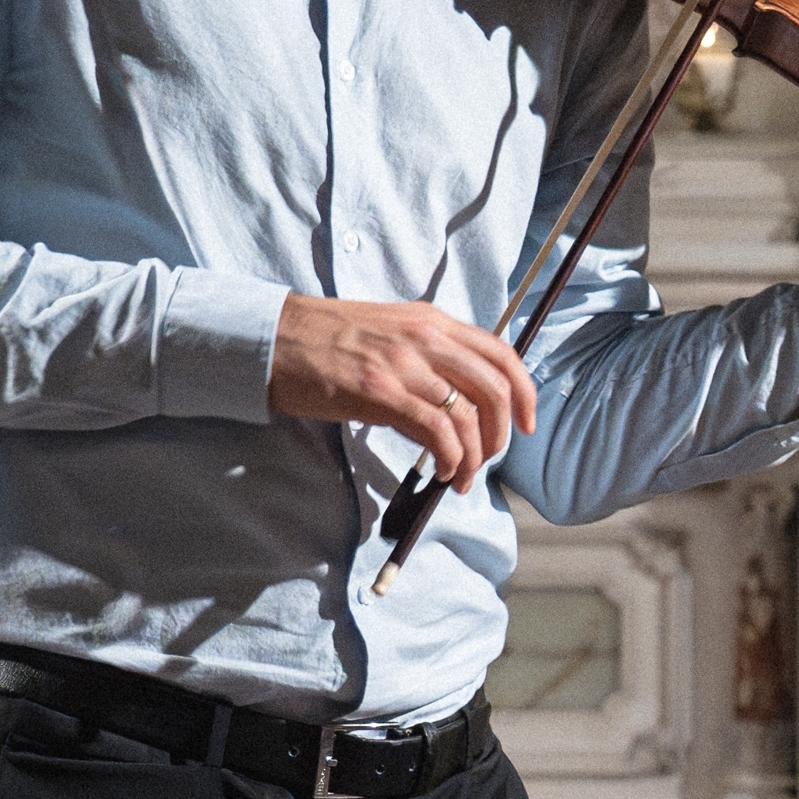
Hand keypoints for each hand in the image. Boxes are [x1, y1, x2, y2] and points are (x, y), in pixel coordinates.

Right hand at [270, 294, 536, 491]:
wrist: (273, 338)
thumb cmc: (326, 340)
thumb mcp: (390, 335)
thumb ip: (429, 361)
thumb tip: (456, 411)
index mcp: (433, 321)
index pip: (501, 354)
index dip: (525, 392)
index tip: (526, 423)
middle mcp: (426, 337)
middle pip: (495, 388)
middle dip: (502, 432)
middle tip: (490, 459)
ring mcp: (403, 363)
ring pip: (468, 414)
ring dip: (475, 455)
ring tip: (462, 476)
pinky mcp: (379, 391)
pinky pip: (437, 430)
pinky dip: (450, 457)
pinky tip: (442, 470)